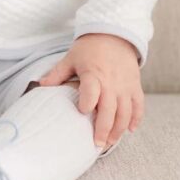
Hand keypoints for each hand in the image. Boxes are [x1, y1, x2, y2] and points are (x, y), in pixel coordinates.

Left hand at [37, 34, 143, 149]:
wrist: (115, 34)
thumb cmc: (89, 48)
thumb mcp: (71, 58)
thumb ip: (57, 74)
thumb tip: (40, 85)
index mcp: (93, 74)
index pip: (91, 91)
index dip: (87, 102)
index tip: (82, 112)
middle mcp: (111, 82)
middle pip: (110, 109)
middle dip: (104, 129)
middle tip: (97, 144)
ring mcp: (125, 85)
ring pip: (125, 112)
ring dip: (119, 129)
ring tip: (110, 142)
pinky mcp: (135, 85)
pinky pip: (139, 105)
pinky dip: (136, 118)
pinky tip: (130, 130)